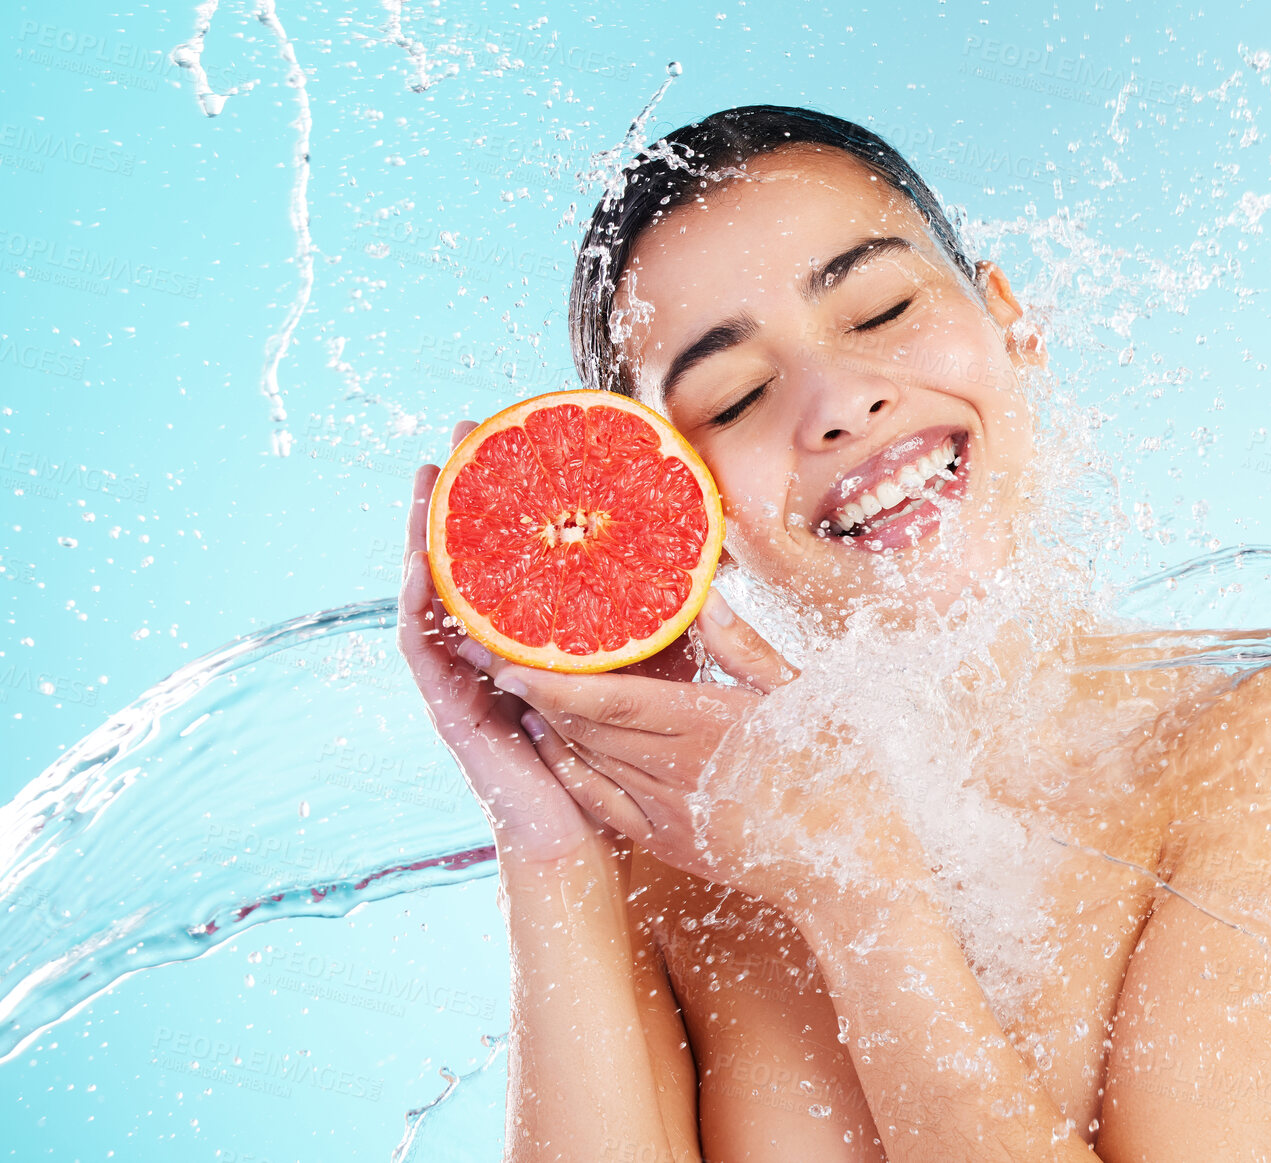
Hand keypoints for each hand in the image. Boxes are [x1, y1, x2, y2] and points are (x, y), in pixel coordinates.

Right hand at [398, 421, 642, 864]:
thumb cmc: (619, 755)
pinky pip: (425, 648)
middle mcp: (487, 649)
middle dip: (463, 497)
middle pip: (467, 560)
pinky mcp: (450, 708)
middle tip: (463, 437)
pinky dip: (420, 603)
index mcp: (528, 638)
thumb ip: (659, 624)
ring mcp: (463, 677)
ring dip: (428, 534)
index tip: (517, 442)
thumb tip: (701, 566)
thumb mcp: (647, 671)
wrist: (590, 833)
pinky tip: (422, 563)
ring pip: (436, 591)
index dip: (511, 503)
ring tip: (430, 481)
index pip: (512, 557)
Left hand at [459, 598, 927, 909]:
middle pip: (587, 729)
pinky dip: (572, 774)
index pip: (610, 700)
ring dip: (549, 728)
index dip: (553, 679)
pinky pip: (604, 804)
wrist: (854, 873)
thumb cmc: (844, 773)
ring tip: (515, 691)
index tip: (508, 654)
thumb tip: (701, 597)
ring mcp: (669, 814)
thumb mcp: (805, 695)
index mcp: (709, 727)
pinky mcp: (671, 843)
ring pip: (590, 764)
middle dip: (535, 694)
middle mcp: (677, 772)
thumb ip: (744, 648)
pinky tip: (554, 749)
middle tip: (493, 656)